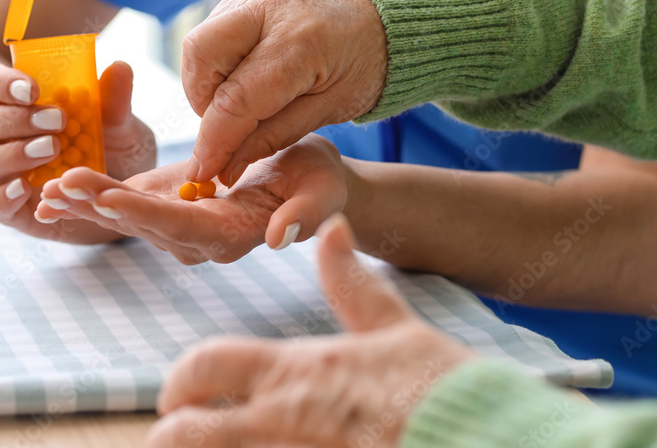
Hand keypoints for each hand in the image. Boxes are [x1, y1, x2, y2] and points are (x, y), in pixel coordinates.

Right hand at [0, 60, 155, 242]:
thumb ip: (115, 101)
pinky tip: (25, 189)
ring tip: (51, 149)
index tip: (32, 89)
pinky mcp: (11, 210)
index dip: (2, 83)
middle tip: (56, 121)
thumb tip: (119, 68)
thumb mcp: (121, 125)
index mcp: (17, 104)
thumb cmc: (112, 149)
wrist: (117, 198)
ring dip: (13, 154)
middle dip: (16, 119)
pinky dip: (4, 197)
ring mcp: (3, 174)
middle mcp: (1, 137)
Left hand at [34, 135, 347, 263]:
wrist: (306, 181)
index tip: (109, 197)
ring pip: (127, 218)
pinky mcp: (167, 208)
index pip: (184, 226)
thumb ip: (305, 215)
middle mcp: (199, 239)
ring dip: (87, 205)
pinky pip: (125, 206)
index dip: (145, 213)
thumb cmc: (319, 180)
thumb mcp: (322, 189)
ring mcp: (180, 226)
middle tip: (60, 188)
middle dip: (102, 206)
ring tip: (46, 191)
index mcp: (233, 233)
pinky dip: (91, 199)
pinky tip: (55, 191)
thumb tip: (279, 239)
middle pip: (144, 225)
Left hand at [146, 214, 476, 446]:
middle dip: (171, 435)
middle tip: (179, 436)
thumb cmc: (443, 389)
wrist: (486, 441)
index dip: (180, 379)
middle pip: (184, 433)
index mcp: (297, 371)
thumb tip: (333, 229)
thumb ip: (353, 284)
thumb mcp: (397, 329)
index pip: (205, 364)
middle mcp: (280, 422)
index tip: (179, 393)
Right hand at [181, 0, 386, 185]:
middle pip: (201, 54)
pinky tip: (247, 72)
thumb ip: (272, 137)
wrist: (389, 12)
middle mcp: (272, 5)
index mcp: (302, 42)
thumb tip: (223, 167)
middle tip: (225, 125)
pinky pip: (215, 26)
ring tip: (241, 99)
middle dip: (201, 100)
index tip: (203, 171)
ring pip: (201, 40)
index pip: (236, 99)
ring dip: (208, 80)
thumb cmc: (367, 64)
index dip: (214, 142)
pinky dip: (219, 59)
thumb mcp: (329, 109)